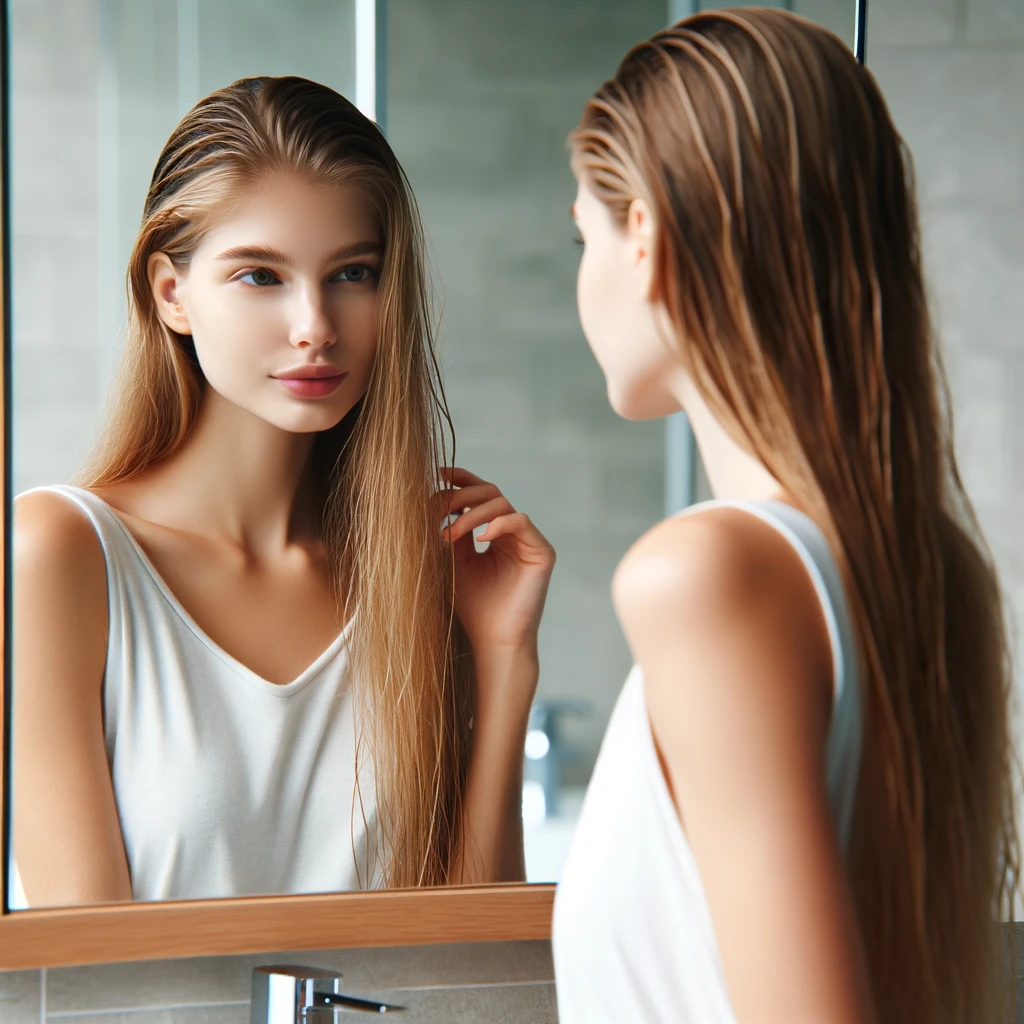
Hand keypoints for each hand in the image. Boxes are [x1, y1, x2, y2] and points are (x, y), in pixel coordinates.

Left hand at [434, 467, 555, 654]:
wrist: (494, 639)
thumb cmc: (473, 607)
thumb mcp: (453, 562)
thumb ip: (450, 531)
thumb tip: (433, 498)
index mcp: (493, 532)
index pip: (480, 495)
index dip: (462, 479)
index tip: (439, 474)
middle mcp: (513, 532)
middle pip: (490, 492)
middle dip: (461, 496)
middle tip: (439, 509)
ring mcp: (528, 541)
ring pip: (502, 504)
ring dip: (471, 513)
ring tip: (450, 534)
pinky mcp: (542, 552)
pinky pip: (520, 521)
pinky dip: (497, 524)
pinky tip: (479, 538)